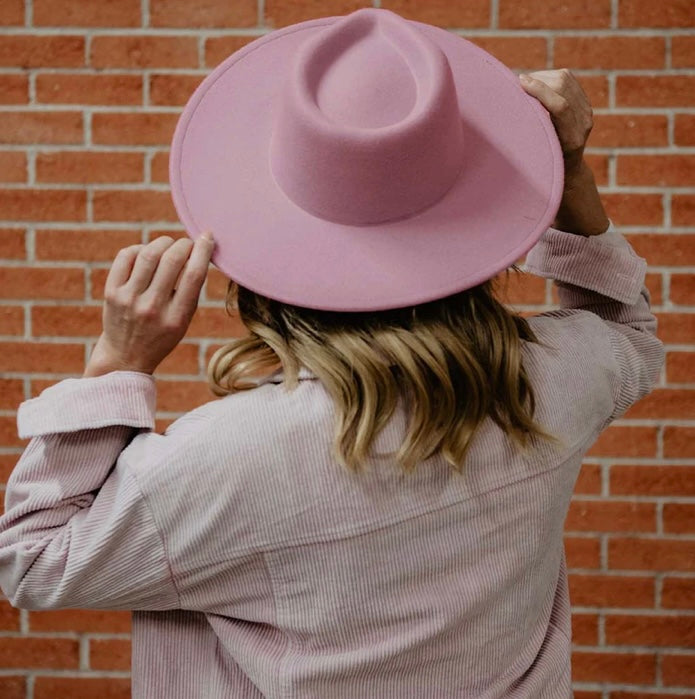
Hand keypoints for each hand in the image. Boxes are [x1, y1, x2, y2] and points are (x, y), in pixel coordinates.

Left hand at [84, 234, 214, 376]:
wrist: (126, 356)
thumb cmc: (162, 333)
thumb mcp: (184, 320)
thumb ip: (191, 290)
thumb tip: (198, 250)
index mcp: (176, 318)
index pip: (194, 276)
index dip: (203, 251)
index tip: (207, 237)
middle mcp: (152, 308)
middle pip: (172, 260)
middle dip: (183, 244)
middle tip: (187, 243)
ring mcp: (129, 300)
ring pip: (149, 254)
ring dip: (163, 242)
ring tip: (169, 245)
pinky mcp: (111, 293)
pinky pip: (126, 256)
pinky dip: (140, 248)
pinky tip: (146, 254)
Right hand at [518, 68, 592, 180]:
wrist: (567, 168)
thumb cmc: (542, 165)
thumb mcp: (534, 155)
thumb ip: (529, 132)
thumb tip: (509, 104)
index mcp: (571, 140)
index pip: (560, 106)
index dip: (540, 90)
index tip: (520, 82)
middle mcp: (583, 123)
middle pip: (562, 86)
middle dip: (539, 80)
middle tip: (519, 84)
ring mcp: (587, 111)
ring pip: (565, 78)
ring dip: (543, 77)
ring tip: (527, 84)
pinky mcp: (585, 102)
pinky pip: (568, 78)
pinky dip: (550, 77)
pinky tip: (538, 85)